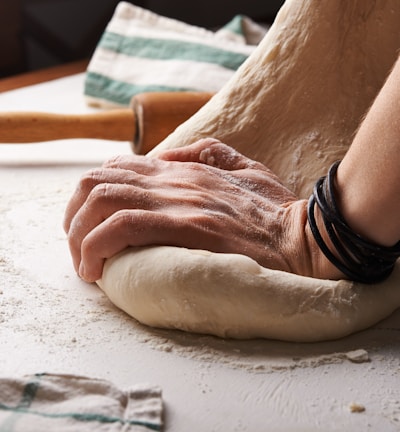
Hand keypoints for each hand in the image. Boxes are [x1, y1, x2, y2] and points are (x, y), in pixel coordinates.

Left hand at [64, 139, 342, 281]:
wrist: (305, 238)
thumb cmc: (277, 211)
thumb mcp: (247, 168)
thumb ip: (210, 153)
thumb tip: (170, 155)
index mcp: (185, 169)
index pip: (116, 168)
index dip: (92, 196)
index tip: (92, 228)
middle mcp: (175, 180)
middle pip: (97, 181)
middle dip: (74, 216)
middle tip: (79, 248)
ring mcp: (180, 201)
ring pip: (102, 201)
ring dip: (79, 234)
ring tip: (84, 264)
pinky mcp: (187, 227)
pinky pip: (122, 227)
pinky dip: (97, 246)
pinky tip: (96, 270)